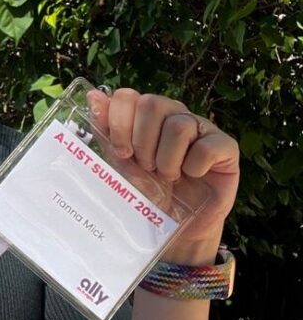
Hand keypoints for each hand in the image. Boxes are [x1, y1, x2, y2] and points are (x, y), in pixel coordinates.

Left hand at [86, 88, 239, 258]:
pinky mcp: (226, 146)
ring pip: (178, 126)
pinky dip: (193, 167)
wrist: (174, 225)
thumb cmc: (147, 191)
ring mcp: (202, 127)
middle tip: (147, 167)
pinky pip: (206, 146)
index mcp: (147, 115)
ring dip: (166, 159)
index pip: (128, 96)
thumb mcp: (120, 161)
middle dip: (142, 142)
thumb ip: (106, 130)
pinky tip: (192, 176)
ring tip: (168, 176)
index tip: (122, 152)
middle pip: (153, 103)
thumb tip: (93, 94)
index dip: (119, 123)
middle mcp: (175, 114)